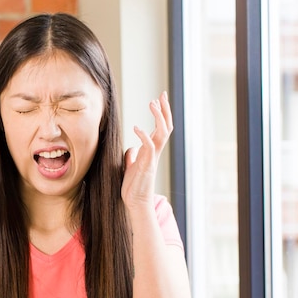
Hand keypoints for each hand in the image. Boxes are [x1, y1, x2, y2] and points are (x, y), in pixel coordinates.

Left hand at [121, 92, 172, 209]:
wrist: (135, 202)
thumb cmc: (133, 186)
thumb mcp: (130, 167)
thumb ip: (132, 156)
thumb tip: (131, 148)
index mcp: (151, 151)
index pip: (160, 128)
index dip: (161, 114)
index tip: (158, 99)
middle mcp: (155, 152)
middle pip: (166, 127)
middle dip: (165, 110)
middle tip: (161, 95)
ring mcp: (152, 158)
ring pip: (162, 133)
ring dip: (158, 118)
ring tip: (152, 104)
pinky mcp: (147, 165)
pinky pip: (149, 146)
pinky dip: (144, 135)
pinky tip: (136, 128)